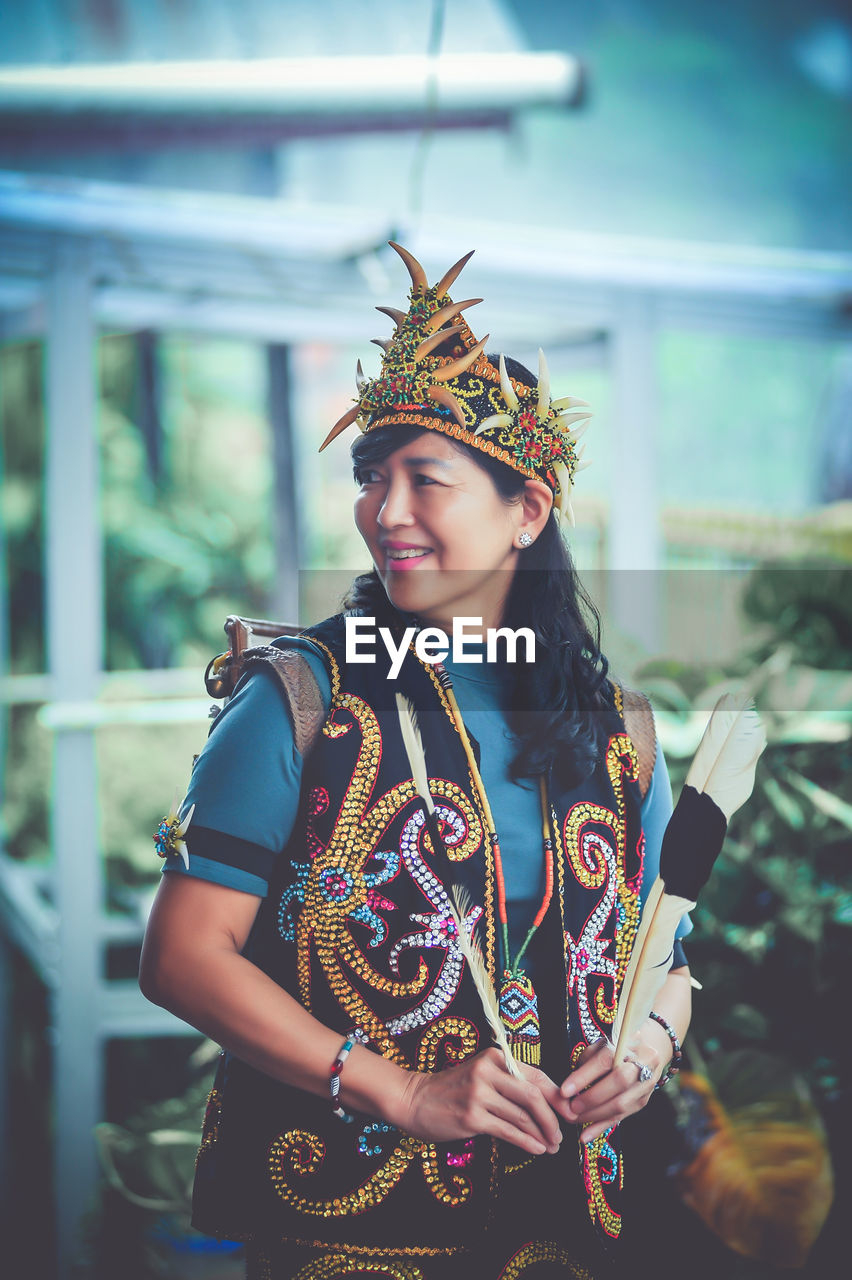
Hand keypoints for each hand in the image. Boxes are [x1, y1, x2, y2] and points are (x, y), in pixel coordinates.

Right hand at [398, 1048, 568, 1155]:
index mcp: (494, 1057)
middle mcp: (488, 1071)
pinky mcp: (472, 1117)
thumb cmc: (451, 1090)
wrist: (414, 1099)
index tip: (570, 1112)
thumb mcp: (481, 1075)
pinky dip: (527, 1142)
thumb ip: (508, 1083)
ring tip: (552, 1146)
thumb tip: (547, 1103)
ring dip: (542, 1135)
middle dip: (553, 1118)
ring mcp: (479, 1094)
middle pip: (533, 1096)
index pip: (535, 1076)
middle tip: (563, 1134)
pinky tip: (537, 1149)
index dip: (556, 1096)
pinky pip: (508, 1131)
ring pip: (522, 1116)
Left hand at [559, 1020, 669, 1144]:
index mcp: (629, 1044)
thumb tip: (570, 1085)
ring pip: (621, 1104)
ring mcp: (645, 1085)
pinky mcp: (642, 1102)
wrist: (648, 1048)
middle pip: (618, 1083)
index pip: (605, 1061)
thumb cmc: (617, 1046)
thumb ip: (586, 1061)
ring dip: (594, 1115)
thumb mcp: (601, 1044)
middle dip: (592, 1098)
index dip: (584, 1077)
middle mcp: (642, 1064)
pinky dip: (601, 1127)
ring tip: (574, 1119)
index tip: (564, 1090)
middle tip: (571, 1107)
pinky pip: (621, 1117)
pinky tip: (586, 1135)